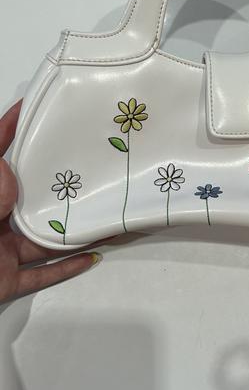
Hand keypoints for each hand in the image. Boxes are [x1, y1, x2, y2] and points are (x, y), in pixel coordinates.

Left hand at [0, 102, 101, 302]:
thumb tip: (4, 166)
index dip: (7, 130)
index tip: (29, 108)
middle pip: (26, 199)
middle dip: (52, 184)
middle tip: (80, 165)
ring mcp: (0, 252)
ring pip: (42, 239)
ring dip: (71, 231)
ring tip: (98, 215)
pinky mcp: (7, 280)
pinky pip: (42, 273)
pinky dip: (66, 267)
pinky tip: (90, 257)